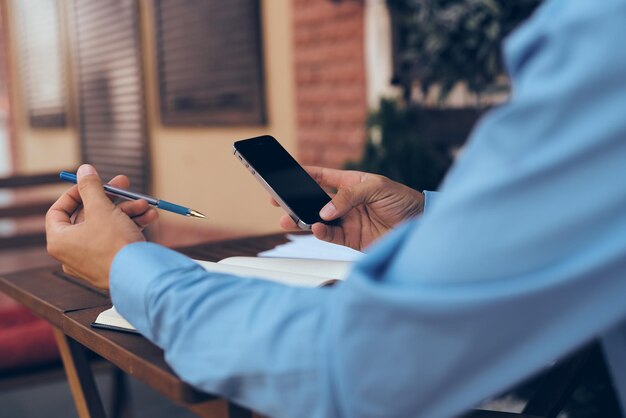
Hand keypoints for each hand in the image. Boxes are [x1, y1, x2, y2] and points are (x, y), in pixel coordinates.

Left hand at [46, 165, 157, 288]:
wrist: (138, 276)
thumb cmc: (113, 244)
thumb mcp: (101, 208)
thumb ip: (91, 187)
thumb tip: (83, 170)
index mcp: (60, 240)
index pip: (59, 210)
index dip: (75, 193)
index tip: (92, 183)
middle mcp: (72, 252)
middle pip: (89, 216)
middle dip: (112, 199)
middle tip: (125, 184)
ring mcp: (92, 260)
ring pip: (108, 227)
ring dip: (128, 212)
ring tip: (145, 204)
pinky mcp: (112, 264)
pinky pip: (118, 240)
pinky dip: (132, 227)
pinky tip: (149, 216)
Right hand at [274, 167, 423, 249]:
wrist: (421, 225)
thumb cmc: (404, 200)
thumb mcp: (376, 187)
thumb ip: (348, 196)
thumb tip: (325, 211)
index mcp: (351, 183)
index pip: (321, 177)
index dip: (304, 175)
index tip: (285, 174)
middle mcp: (346, 203)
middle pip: (314, 201)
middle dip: (295, 201)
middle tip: (278, 200)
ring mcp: (347, 221)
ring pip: (318, 221)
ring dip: (302, 220)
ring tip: (289, 219)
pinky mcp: (351, 239)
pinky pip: (330, 236)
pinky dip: (320, 233)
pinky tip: (315, 228)